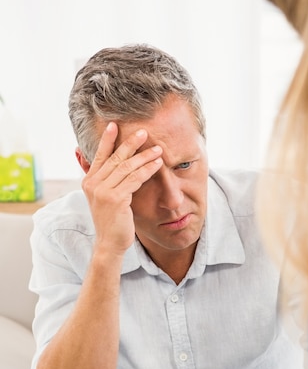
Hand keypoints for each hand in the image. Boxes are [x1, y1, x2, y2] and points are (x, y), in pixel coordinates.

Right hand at [81, 122, 162, 256]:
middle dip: (130, 143)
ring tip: (158, 149)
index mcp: (89, 181)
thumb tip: (104, 166)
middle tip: (143, 131)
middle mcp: (93, 184)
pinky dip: (147, 170)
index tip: (114, 124)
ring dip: (144, 156)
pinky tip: (157, 164)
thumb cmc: (111, 221)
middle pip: (115, 158)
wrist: (109, 243)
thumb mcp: (103, 199)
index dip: (107, 140)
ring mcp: (103, 191)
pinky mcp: (116, 199)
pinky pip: (135, 179)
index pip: (99, 155)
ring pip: (127, 167)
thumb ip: (104, 181)